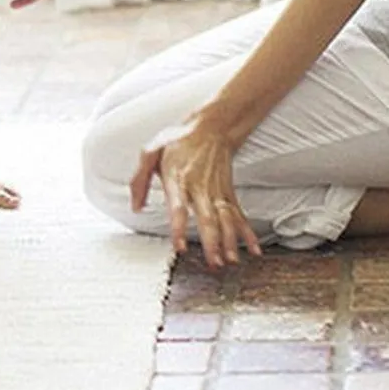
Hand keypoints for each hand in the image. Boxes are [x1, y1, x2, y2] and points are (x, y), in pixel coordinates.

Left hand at [130, 121, 261, 270]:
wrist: (210, 127)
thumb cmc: (177, 141)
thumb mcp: (151, 152)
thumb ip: (139, 180)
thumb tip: (135, 207)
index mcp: (177, 178)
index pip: (178, 206)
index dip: (179, 227)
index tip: (180, 247)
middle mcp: (199, 186)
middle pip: (207, 217)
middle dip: (212, 241)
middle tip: (213, 263)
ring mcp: (216, 190)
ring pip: (225, 218)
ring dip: (229, 240)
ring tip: (231, 261)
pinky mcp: (228, 192)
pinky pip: (238, 214)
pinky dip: (247, 232)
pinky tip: (253, 249)